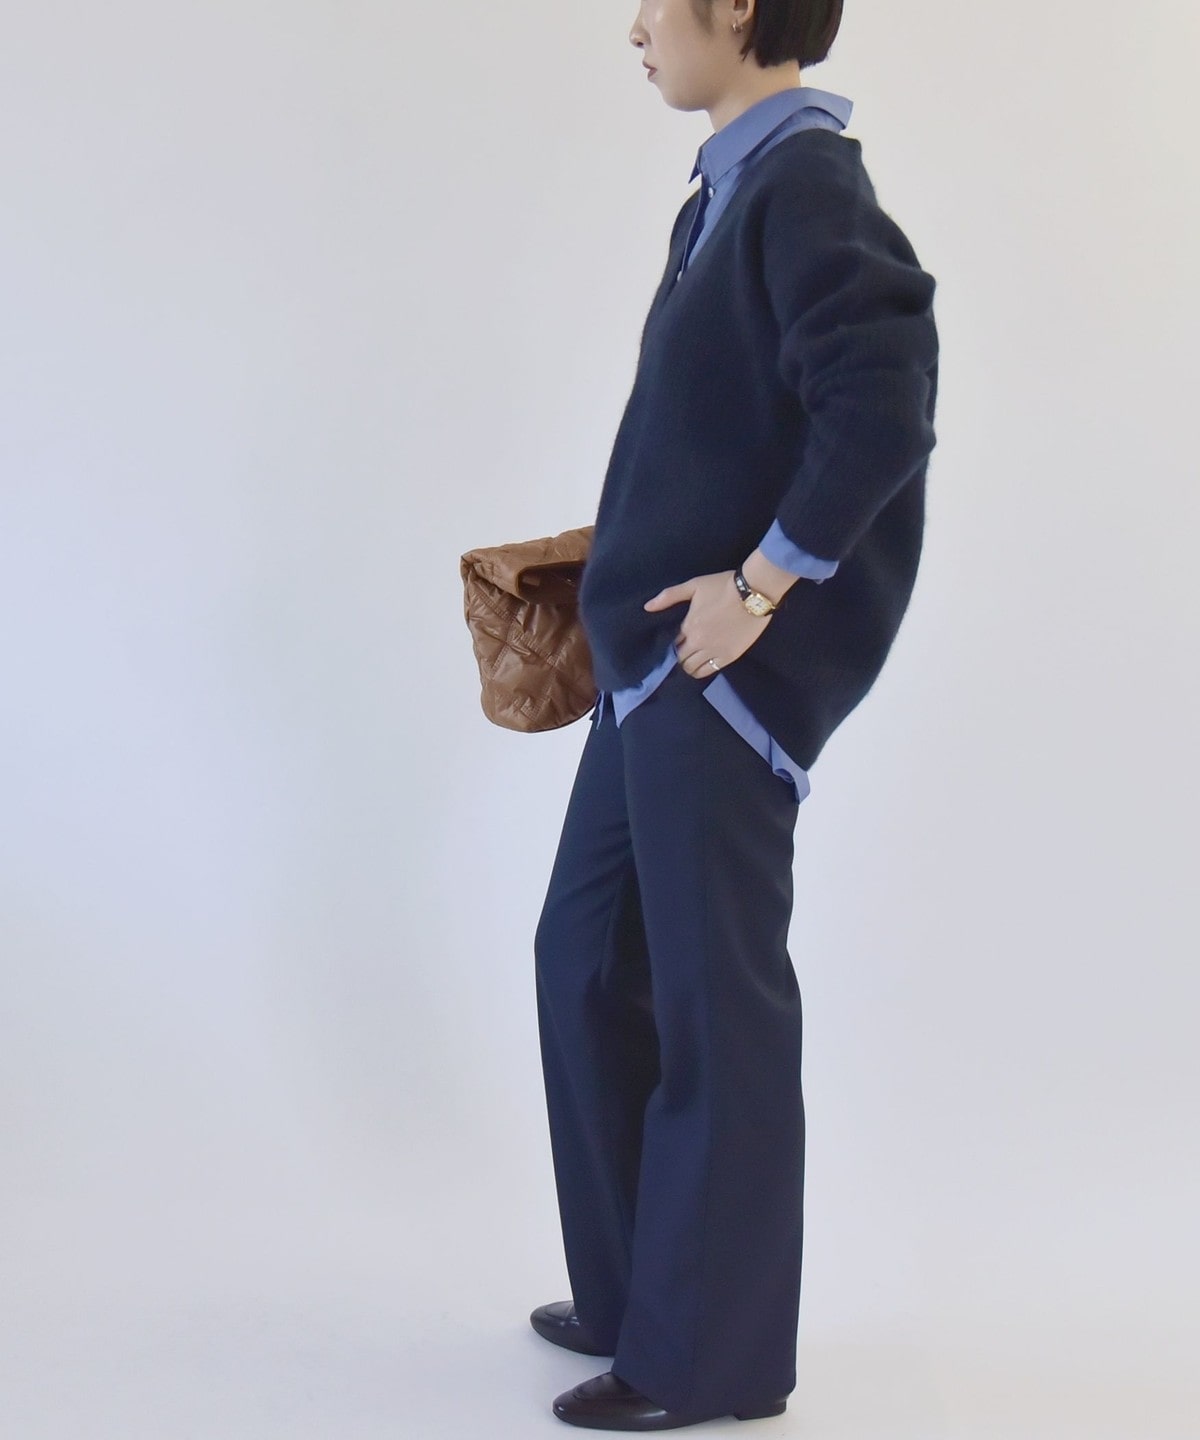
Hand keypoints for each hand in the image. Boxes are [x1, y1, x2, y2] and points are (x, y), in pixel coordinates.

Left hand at [643, 570, 771, 678]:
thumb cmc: (722, 586)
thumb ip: (669, 596)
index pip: (673, 644)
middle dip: (679, 657)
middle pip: (681, 659)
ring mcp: (714, 651)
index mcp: (688, 626)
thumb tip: (647, 607)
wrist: (753, 593)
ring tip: (691, 661)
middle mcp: (699, 643)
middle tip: (683, 653)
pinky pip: (710, 670)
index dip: (673, 644)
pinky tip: (702, 666)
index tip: (675, 643)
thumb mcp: (693, 585)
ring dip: (689, 666)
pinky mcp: (729, 656)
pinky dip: (703, 670)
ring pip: (693, 668)